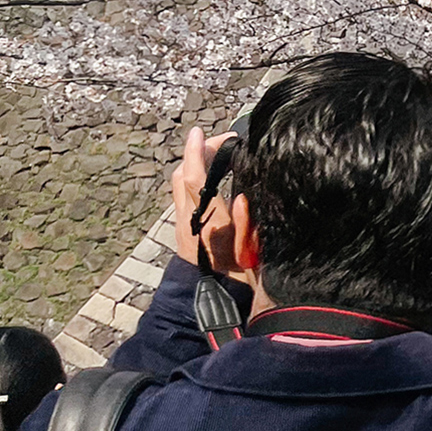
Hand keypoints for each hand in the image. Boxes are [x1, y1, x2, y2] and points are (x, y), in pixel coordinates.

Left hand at [169, 126, 245, 279]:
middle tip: (222, 141)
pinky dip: (194, 177)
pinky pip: (183, 193)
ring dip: (194, 164)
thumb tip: (242, 195)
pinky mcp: (182, 227)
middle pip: (182, 175)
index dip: (196, 153)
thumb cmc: (239, 276)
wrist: (213, 297)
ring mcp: (182, 223)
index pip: (195, 180)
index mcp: (208, 222)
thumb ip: (246, 223)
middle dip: (198, 152)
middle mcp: (190, 219)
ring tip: (217, 154)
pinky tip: (211, 177)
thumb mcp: (251, 251)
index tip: (200, 133)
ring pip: (179, 183)